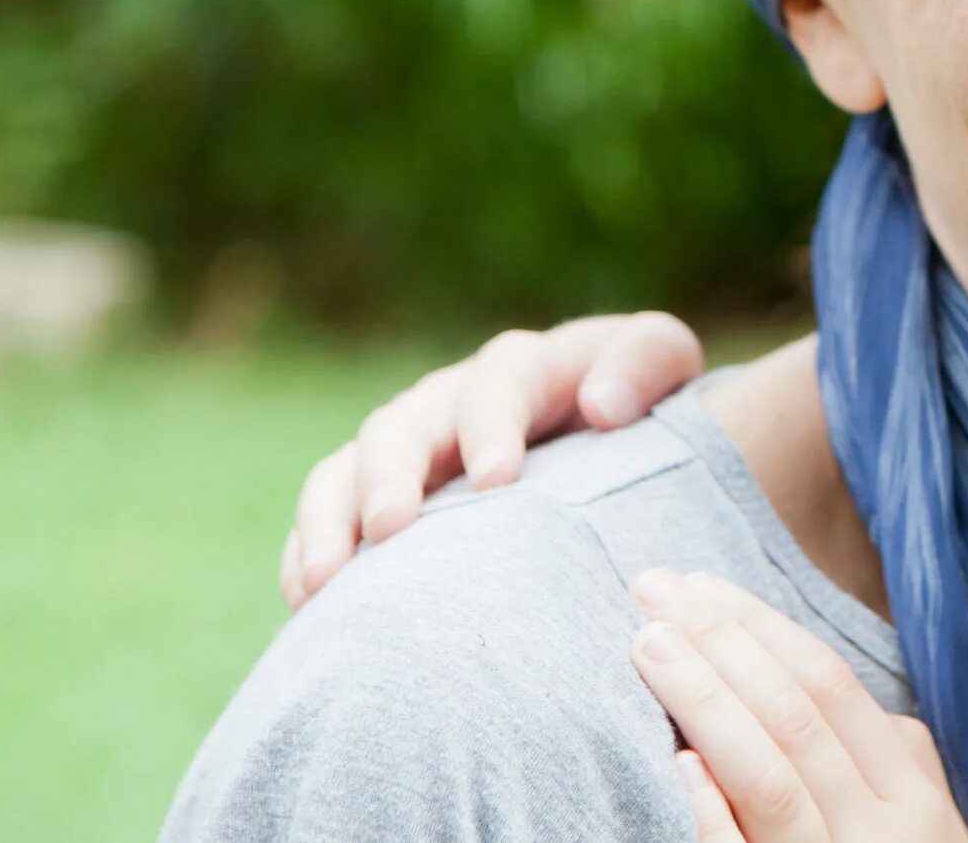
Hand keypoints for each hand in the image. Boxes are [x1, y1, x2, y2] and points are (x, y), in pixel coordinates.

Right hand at [279, 311, 705, 608]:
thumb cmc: (640, 399)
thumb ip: (646, 362)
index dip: (491, 425)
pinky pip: (324, 519)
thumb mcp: (661, 361)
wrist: (611, 432)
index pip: (498, 382)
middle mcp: (450, 402)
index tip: (497, 480)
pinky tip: (306, 605)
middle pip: (401, 425)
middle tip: (388, 527)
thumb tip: (603, 406)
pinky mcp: (379, 499)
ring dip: (328, 523)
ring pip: (344, 472)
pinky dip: (308, 555)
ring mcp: (407, 451)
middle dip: (390, 474)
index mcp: (523, 368)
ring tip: (324, 583)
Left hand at [630, 570, 966, 842]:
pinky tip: (680, 763)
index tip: (698, 584)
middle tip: (652, 588)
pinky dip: (716, 811)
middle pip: (797, 715)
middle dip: (722, 642)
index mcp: (914, 799)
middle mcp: (887, 834)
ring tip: (648, 644)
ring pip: (773, 775)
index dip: (761, 628)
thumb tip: (855, 700)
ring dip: (707, 700)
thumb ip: (895, 766)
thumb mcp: (921, 834)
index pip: (831, 686)